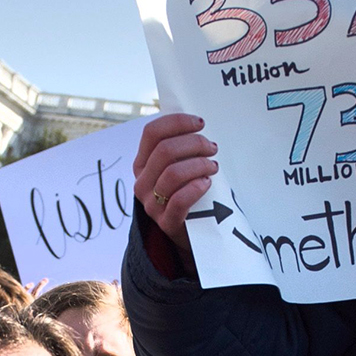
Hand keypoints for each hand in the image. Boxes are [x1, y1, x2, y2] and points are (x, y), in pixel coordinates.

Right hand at [134, 112, 218, 234]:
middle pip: (164, 150)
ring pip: (173, 174)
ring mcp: (151, 204)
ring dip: (199, 165)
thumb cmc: (187, 193)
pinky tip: (207, 183)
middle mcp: (142, 182)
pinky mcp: (166, 222)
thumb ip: (181, 150)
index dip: (177, 122)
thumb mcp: (178, 169)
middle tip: (212, 148)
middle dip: (195, 144)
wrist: (189, 233)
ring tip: (213, 166)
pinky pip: (180, 200)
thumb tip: (198, 125)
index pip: (152, 133)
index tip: (200, 123)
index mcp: (142, 164)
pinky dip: (196, 187)